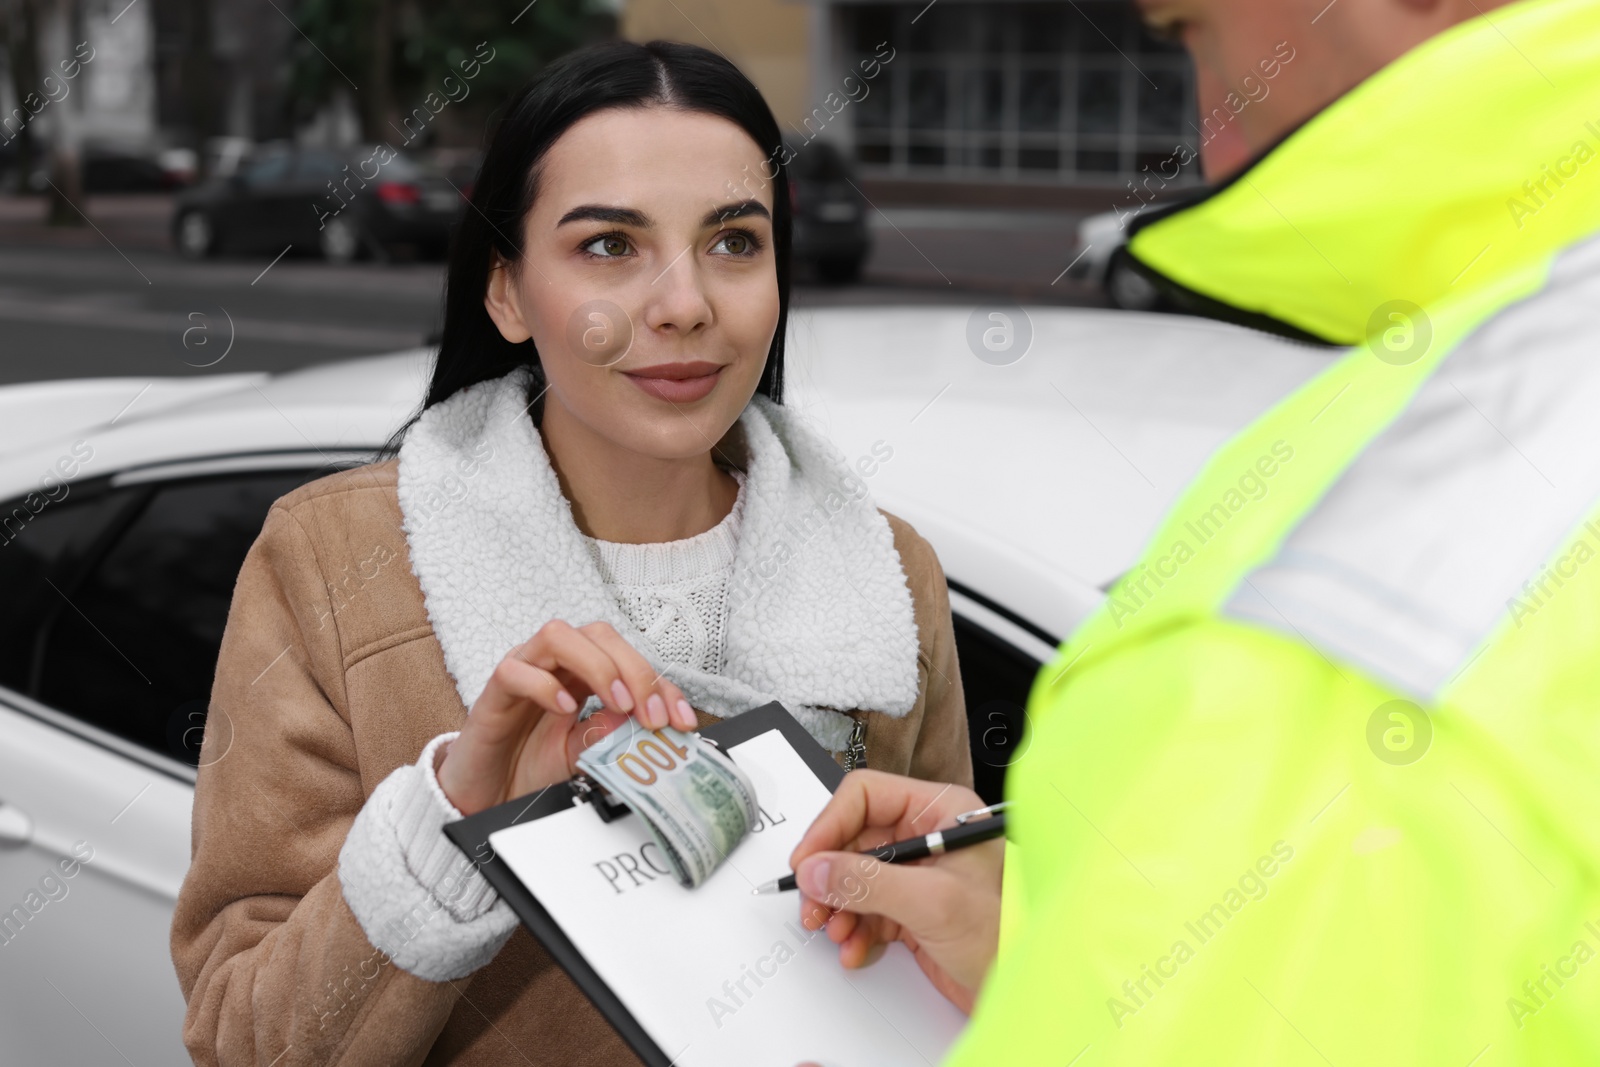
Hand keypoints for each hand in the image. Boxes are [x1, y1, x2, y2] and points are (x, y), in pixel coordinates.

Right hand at [437, 620, 695, 815]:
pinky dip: (545, 686)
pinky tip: (565, 710)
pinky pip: (515, 670)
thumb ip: (607, 738)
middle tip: (650, 714)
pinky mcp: (493, 693)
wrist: (486, 795)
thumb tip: (638, 724)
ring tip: (618, 704)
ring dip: (597, 666)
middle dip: (634, 669)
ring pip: (558, 635)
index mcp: (582, 675)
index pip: (628, 659)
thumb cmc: (530, 766)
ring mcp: (523, 672)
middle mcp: (554, 665)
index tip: (681, 720)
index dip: (660, 684)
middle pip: (598, 634)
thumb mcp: (582, 756)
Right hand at [788, 770, 1001, 1013]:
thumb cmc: (1007, 935)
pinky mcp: (912, 909)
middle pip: (853, 839)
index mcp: (941, 811)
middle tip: (814, 902)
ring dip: (837, 906)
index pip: (866, 796)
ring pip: (853, 876)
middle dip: (829, 874)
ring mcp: (918, 874)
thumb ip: (870, 882)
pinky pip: (865, 909)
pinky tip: (855, 947)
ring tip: (835, 929)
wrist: (1025, 988)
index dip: (830, 825)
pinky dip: (853, 929)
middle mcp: (926, 837)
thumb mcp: (934, 902)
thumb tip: (819, 870)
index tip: (808, 860)